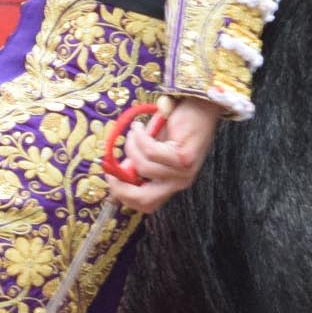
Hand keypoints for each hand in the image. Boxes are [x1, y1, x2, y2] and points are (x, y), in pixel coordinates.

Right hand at [102, 96, 220, 214]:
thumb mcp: (152, 149)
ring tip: (134, 131)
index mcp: (172, 184)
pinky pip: (151, 152)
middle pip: (146, 199)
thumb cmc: (175, 127)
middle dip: (122, 186)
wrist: (200, 107)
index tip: (112, 177)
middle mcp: (180, 183)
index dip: (125, 196)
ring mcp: (184, 172)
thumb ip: (139, 164)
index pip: (147, 205)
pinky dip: (140, 138)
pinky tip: (140, 127)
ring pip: (144, 168)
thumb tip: (118, 173)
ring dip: (132, 147)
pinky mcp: (184, 157)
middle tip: (112, 168)